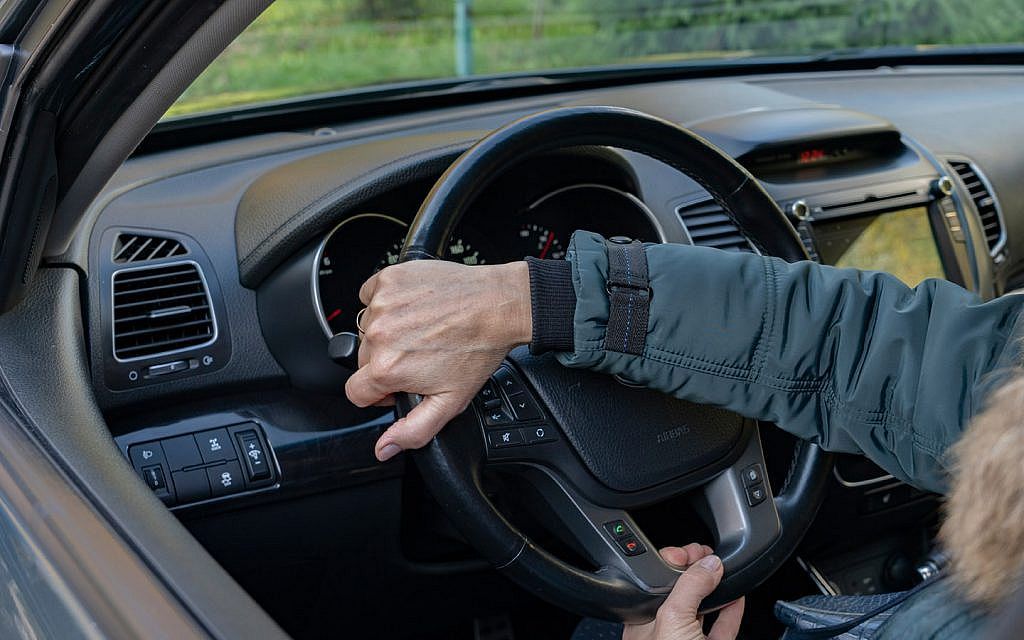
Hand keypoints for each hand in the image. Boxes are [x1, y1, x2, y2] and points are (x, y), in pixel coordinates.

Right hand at [345, 260, 531, 460]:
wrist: (497, 306)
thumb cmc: (478, 349)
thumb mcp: (450, 402)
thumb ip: (413, 431)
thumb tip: (384, 448)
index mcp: (387, 368)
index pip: (356, 393)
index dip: (378, 394)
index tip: (400, 384)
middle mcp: (379, 335)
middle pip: (363, 360)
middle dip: (387, 361)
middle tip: (420, 355)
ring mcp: (382, 303)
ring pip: (369, 327)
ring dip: (389, 330)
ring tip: (423, 330)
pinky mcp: (389, 278)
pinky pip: (372, 294)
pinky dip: (388, 301)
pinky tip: (416, 308)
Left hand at [624, 545, 743, 639]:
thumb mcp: (674, 618)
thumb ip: (690, 586)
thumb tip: (708, 564)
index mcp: (644, 620)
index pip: (657, 580)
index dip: (674, 561)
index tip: (689, 551)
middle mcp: (665, 630)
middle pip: (682, 591)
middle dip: (697, 570)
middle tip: (710, 557)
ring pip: (702, 608)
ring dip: (715, 588)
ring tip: (724, 570)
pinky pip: (723, 626)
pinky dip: (732, 610)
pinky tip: (737, 597)